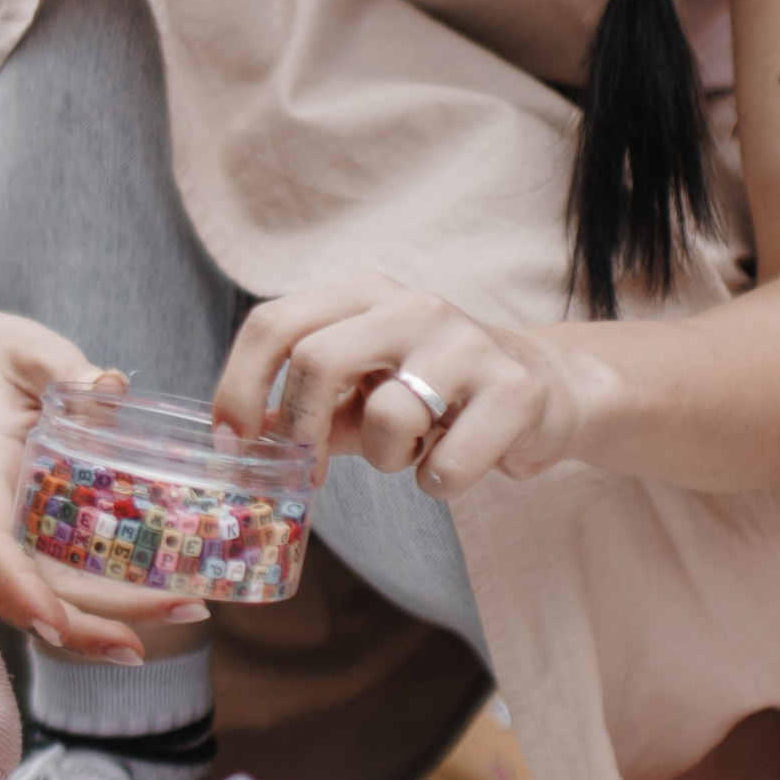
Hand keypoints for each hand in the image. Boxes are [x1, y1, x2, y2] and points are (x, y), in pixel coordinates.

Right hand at [0, 294, 203, 663]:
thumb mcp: (32, 354)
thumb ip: (66, 371)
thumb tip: (110, 386)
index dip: (19, 589)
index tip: (54, 621)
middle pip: (32, 590)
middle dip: (87, 625)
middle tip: (162, 626)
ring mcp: (22, 528)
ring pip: (56, 595)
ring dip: (112, 620)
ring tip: (188, 610)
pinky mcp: (47, 529)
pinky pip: (75, 575)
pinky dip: (117, 596)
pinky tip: (172, 593)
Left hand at [213, 274, 582, 498]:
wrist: (548, 388)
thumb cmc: (434, 392)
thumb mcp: (365, 386)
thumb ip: (308, 405)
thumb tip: (242, 441)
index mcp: (363, 296)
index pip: (276, 323)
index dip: (240, 384)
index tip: (232, 439)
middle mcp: (411, 306)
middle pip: (317, 359)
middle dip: (300, 427)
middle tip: (308, 470)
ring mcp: (466, 343)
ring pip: (385, 418)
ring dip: (386, 459)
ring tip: (415, 450)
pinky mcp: (513, 391)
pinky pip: (443, 467)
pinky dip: (438, 483)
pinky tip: (455, 464)